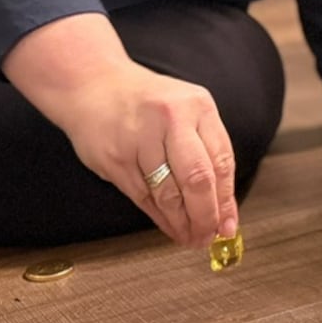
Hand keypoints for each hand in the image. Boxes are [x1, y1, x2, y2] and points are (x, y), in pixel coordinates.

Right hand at [55, 62, 236, 248]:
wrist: (92, 84)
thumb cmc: (146, 103)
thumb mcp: (186, 110)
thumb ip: (207, 150)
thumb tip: (223, 206)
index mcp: (197, 105)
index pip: (221, 161)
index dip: (226, 200)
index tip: (228, 225)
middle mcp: (171, 119)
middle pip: (197, 179)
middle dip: (205, 216)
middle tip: (208, 236)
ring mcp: (140, 138)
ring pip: (168, 194)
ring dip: (181, 223)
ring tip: (190, 237)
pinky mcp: (115, 157)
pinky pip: (143, 196)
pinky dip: (159, 217)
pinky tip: (169, 227)